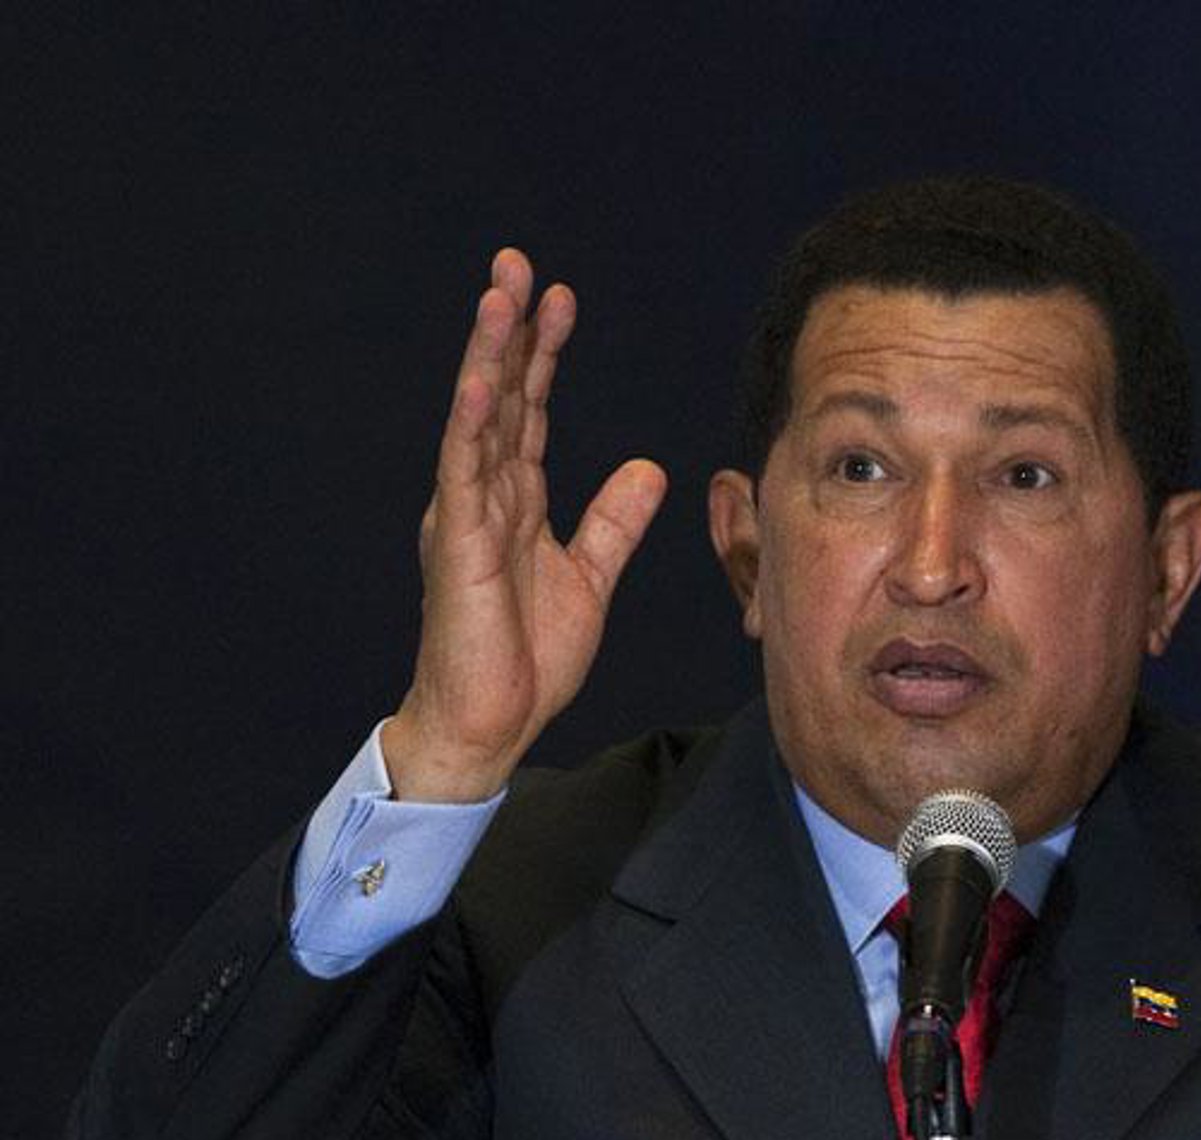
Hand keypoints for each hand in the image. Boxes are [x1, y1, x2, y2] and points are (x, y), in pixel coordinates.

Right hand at [384, 250, 667, 800]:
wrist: (489, 721)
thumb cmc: (526, 659)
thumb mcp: (591, 577)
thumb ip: (614, 521)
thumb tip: (648, 468)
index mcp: (512, 502)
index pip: (528, 412)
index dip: (543, 354)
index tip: (560, 299)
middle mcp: (482, 496)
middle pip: (500, 397)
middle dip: (510, 330)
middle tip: (518, 263)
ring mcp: (465, 516)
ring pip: (478, 418)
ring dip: (490, 355)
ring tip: (500, 294)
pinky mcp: (458, 545)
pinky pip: (463, 471)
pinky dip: (474, 422)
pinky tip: (484, 376)